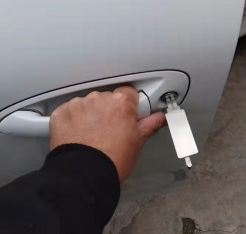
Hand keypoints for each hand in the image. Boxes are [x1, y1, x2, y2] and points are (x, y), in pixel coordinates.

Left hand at [49, 86, 165, 182]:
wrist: (84, 176)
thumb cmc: (112, 160)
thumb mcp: (138, 141)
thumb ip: (151, 123)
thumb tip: (160, 117)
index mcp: (121, 101)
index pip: (129, 93)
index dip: (129, 106)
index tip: (128, 116)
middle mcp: (100, 98)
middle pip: (108, 98)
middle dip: (109, 110)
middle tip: (110, 130)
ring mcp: (79, 105)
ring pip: (88, 104)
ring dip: (90, 114)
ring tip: (92, 135)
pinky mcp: (62, 113)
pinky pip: (69, 111)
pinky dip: (72, 120)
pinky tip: (77, 135)